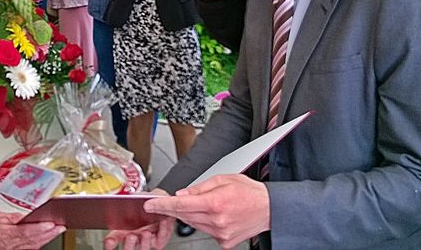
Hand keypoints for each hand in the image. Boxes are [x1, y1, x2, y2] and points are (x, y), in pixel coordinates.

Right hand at [0, 211, 64, 248]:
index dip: (40, 228)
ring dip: (46, 238)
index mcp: (5, 233)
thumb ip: (13, 217)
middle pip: (33, 240)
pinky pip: (29, 249)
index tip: (51, 223)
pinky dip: (39, 243)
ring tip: (57, 230)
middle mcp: (10, 245)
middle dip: (49, 233)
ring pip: (33, 246)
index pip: (26, 231)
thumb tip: (28, 215)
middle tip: (60, 227)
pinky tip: (46, 238)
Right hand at [103, 189, 171, 249]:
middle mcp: (135, 234)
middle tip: (131, 235)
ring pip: (143, 247)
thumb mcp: (143, 196)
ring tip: (146, 231)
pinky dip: (163, 230)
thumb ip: (137, 196)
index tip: (109, 241)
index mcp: (126, 226)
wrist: (169, 205)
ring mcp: (146, 239)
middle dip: (128, 244)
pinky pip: (160, 239)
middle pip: (127, 246)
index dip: (110, 241)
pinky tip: (163, 222)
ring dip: (144, 241)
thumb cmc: (153, 202)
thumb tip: (132, 197)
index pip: (114, 236)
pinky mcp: (159, 241)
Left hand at [143, 175, 269, 249]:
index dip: (163, 205)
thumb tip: (181, 194)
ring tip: (204, 204)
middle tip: (168, 202)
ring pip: (193, 224)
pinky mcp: (224, 242)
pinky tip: (214, 215)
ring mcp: (221, 233)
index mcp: (215, 202)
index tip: (151, 204)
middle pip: (184, 215)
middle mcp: (217, 220)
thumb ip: (199, 187)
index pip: (181, 205)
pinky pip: (205, 231)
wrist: (269, 209)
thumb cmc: (249, 192)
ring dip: (190, 214)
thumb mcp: (223, 179)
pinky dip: (203, 223)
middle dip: (174, 208)